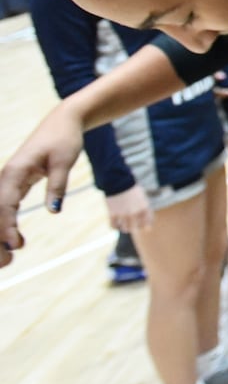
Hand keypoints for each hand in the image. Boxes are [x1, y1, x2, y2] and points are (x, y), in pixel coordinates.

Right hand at [0, 105, 86, 266]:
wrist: (62, 122)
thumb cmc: (64, 139)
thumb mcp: (65, 161)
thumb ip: (58, 184)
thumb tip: (54, 210)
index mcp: (14, 171)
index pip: (5, 203)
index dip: (6, 225)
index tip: (12, 244)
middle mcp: (6, 177)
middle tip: (6, 261)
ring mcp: (8, 181)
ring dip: (0, 232)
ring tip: (10, 256)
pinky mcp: (14, 183)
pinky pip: (5, 207)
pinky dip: (6, 223)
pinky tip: (16, 241)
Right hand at [106, 184, 152, 233]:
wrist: (118, 182)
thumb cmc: (132, 189)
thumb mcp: (142, 198)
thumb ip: (144, 209)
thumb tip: (145, 223)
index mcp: (144, 208)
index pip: (147, 224)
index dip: (145, 226)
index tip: (143, 226)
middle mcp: (134, 213)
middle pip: (135, 229)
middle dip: (135, 228)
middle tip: (133, 226)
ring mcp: (123, 214)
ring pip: (125, 229)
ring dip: (125, 228)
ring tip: (124, 225)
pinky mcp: (112, 214)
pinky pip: (114, 226)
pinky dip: (115, 226)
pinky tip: (116, 224)